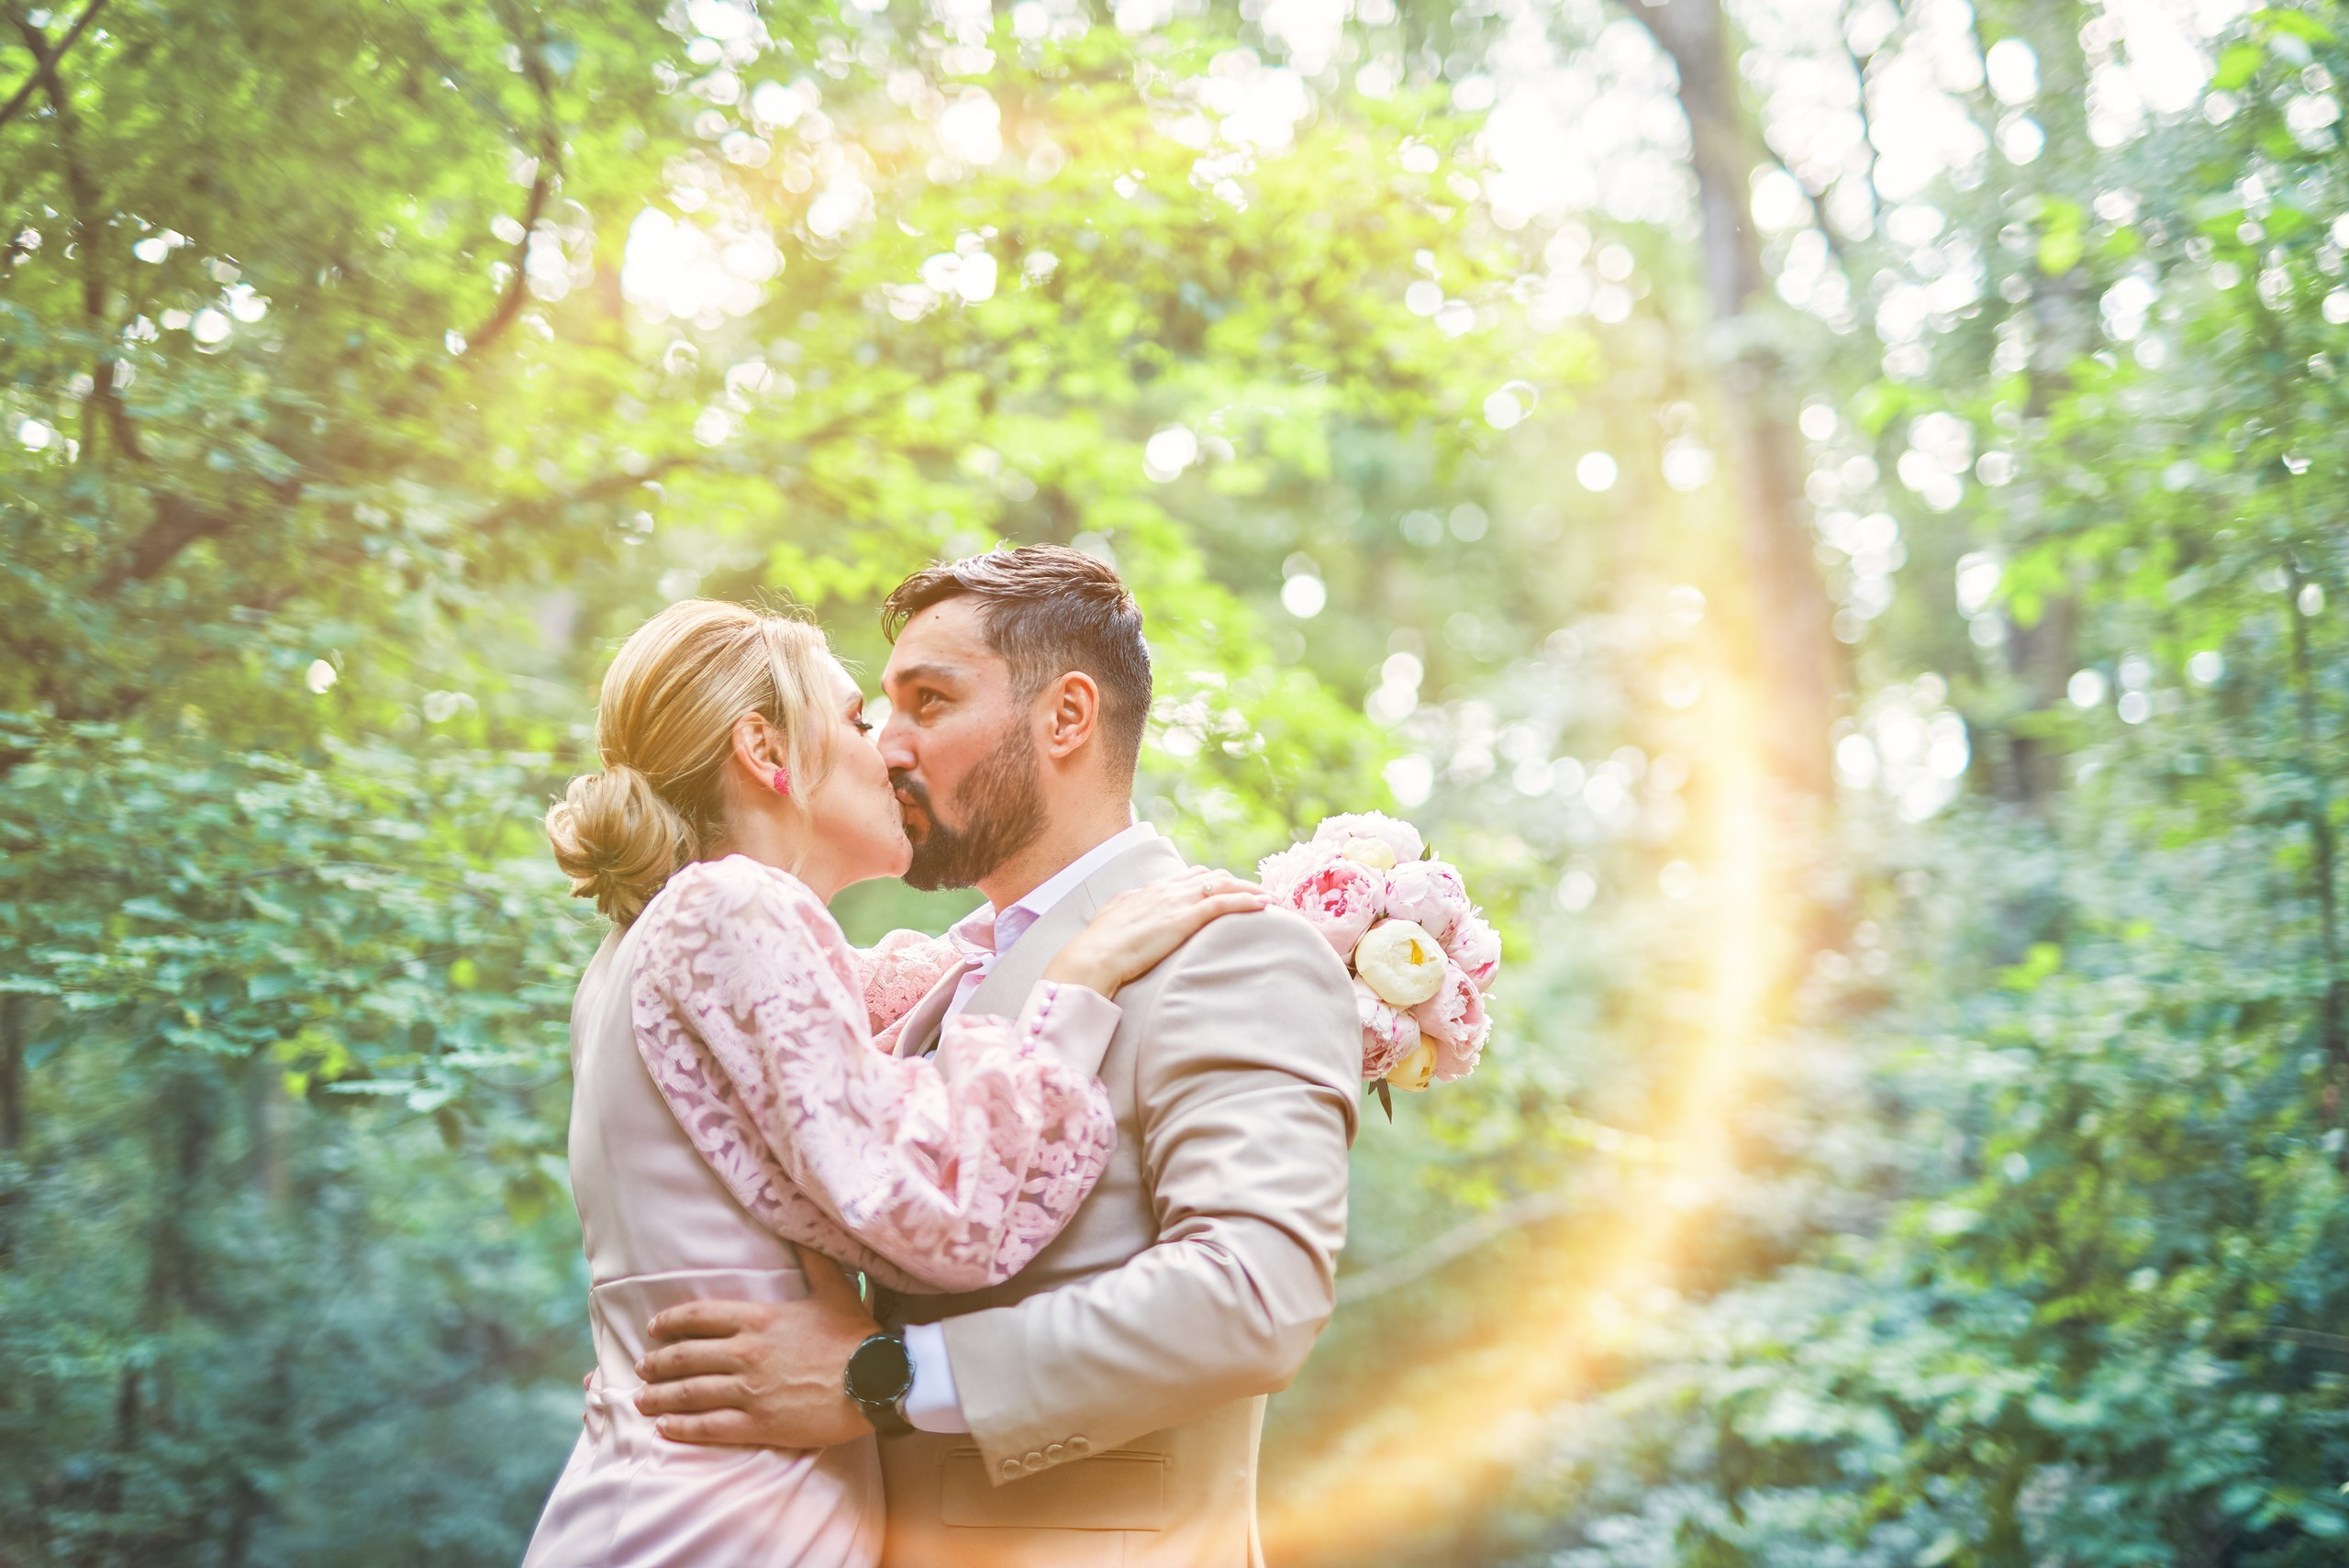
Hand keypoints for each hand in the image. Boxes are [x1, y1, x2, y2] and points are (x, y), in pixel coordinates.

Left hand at [633, 1248, 877, 1448]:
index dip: (671, 1322)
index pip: (700, 1317)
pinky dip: (682, 1428)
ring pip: (690, 1393)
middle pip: (685, 1357)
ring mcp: (750, 1390)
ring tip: (642, 1399)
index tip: (654, 1329)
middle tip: (642, 1367)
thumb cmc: (855, 1335)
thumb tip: (803, 1229)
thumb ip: (812, 1262)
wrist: (877, 1380)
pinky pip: (709, 1426)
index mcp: (759, 1319)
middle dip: (658, 1363)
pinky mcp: (759, 1423)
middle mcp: (746, 1353)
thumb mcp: (833, 1289)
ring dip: (659, 1397)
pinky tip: (665, 1428)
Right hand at [1043, 866, 1268, 1000]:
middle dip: (1233, 883)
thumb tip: (1127, 914)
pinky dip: (1247, 901)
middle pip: (1208, 876)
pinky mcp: (1185, 918)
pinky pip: (1224, 903)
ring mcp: (1176, 901)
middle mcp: (1164, 889)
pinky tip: (1264, 905)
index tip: (1225, 889)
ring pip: (1221, 884)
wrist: (1094, 956)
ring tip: (1268, 897)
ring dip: (1248, 889)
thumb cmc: (1098, 948)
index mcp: (1147, 891)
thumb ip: (1125, 914)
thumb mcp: (1112, 922)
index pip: (1186, 877)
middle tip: (1254, 893)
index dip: (1209, 882)